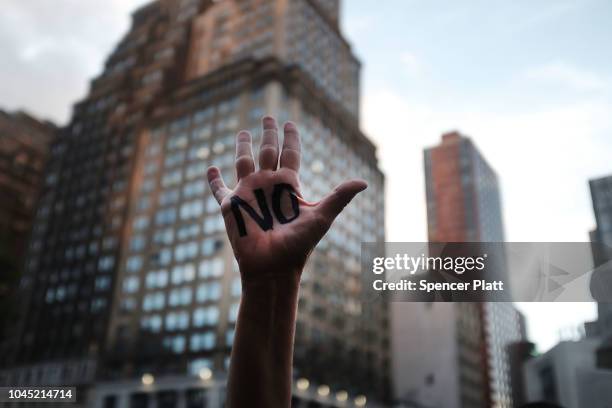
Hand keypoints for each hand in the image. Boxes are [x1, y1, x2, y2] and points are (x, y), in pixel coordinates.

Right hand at [206, 116, 366, 281]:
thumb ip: (340, 197)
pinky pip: (218, 189)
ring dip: (243, 147)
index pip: (290, 154)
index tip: (290, 123)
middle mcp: (268, 185)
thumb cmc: (298, 245)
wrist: (273, 268)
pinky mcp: (230, 206)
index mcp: (288, 186)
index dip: (290, 138)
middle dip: (268, 134)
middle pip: (268, 151)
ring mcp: (248, 194)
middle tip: (268, 116)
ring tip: (243, 132)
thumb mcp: (321, 217)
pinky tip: (210, 168)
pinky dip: (213, 180)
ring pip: (243, 163)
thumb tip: (364, 182)